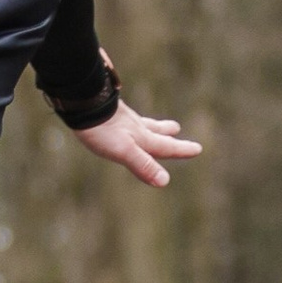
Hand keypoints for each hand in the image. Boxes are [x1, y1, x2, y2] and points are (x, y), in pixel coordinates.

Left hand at [77, 100, 200, 190]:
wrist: (84, 101)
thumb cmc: (103, 129)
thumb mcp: (124, 151)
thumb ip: (143, 165)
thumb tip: (165, 181)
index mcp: (141, 138)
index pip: (165, 146)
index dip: (181, 150)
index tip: (198, 148)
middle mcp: (134, 126)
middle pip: (154, 130)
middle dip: (166, 133)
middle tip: (176, 128)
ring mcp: (120, 118)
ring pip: (139, 122)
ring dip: (150, 125)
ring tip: (154, 124)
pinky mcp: (106, 111)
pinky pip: (122, 117)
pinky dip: (127, 119)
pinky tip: (119, 117)